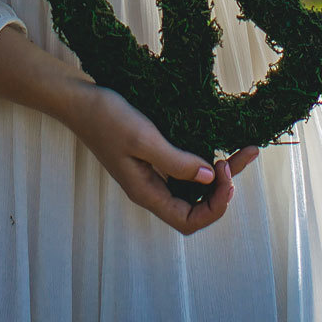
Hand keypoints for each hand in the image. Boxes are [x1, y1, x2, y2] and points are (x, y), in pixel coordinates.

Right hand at [66, 84, 260, 234]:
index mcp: (146, 193)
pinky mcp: (154, 159)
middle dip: (223, 189)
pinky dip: (206, 162)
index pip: (188, 221)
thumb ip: (176, 162)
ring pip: (195, 188)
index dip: (215, 206)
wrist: (80, 101)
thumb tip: (210, 179)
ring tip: (241, 153)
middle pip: (196, 207)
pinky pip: (187, 170)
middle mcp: (152, 190)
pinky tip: (218, 147)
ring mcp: (153, 175)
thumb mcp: (143, 139)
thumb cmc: (106, 118)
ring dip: (220, 175)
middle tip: (238, 158)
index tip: (226, 175)